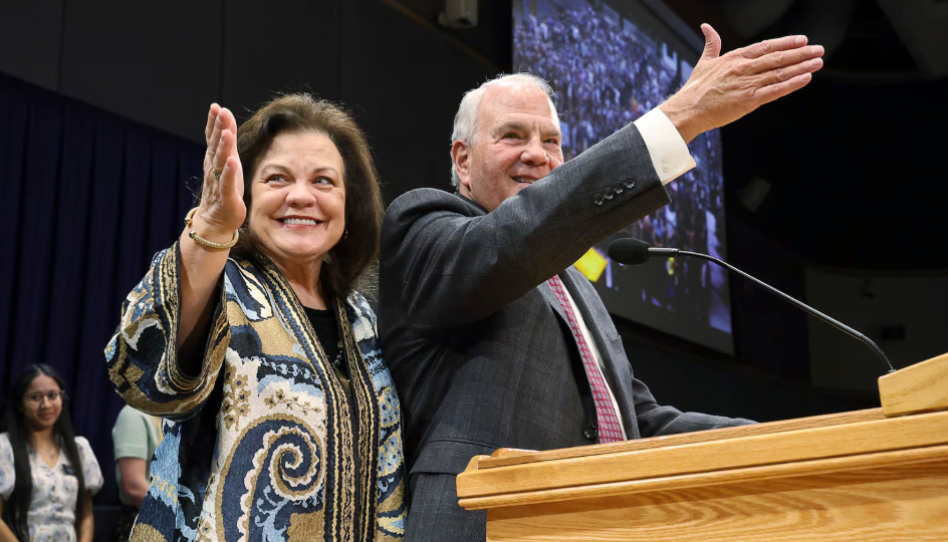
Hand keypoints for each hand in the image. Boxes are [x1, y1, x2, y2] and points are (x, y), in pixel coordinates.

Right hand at [196, 104, 245, 238]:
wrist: (216, 219)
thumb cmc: (224, 188)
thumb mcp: (227, 162)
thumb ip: (227, 142)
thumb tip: (226, 118)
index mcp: (215, 159)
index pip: (213, 138)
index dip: (214, 123)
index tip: (216, 107)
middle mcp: (214, 169)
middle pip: (216, 146)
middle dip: (218, 129)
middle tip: (220, 113)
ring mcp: (219, 182)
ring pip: (220, 162)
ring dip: (224, 147)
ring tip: (227, 133)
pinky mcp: (226, 197)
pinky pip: (227, 183)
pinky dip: (229, 173)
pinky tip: (232, 162)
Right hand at [659, 24, 824, 142]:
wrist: (688, 110)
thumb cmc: (695, 89)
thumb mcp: (704, 62)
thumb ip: (711, 44)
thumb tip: (706, 27)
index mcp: (734, 58)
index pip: (765, 47)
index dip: (786, 43)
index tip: (802, 40)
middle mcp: (743, 69)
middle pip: (777, 57)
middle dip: (801, 53)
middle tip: (818, 49)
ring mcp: (747, 84)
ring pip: (780, 72)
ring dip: (802, 67)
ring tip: (818, 62)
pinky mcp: (749, 101)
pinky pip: (776, 90)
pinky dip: (792, 84)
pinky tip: (806, 78)